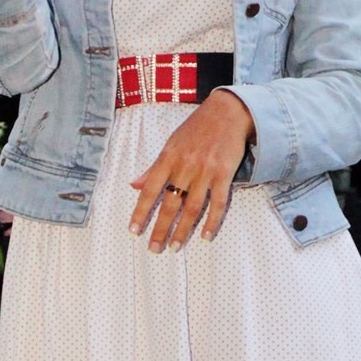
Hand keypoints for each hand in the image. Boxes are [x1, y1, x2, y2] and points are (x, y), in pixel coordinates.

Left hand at [129, 89, 255, 250]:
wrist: (227, 112)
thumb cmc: (196, 127)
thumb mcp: (170, 144)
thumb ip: (154, 167)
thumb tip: (134, 185)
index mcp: (168, 158)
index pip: (150, 190)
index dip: (141, 211)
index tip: (133, 230)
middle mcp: (185, 166)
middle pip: (170, 204)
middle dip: (160, 228)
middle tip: (153, 249)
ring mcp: (206, 171)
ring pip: (192, 207)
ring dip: (183, 230)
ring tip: (175, 247)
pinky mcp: (225, 174)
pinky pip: (218, 203)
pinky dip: (212, 221)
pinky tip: (205, 236)